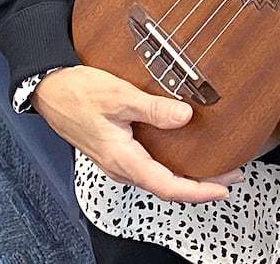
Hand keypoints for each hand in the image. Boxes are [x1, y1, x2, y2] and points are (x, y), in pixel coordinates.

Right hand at [32, 66, 241, 202]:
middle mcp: (120, 166)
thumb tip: (184, 117)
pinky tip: (182, 153)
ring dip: (186, 177)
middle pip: (166, 186)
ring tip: (213, 167)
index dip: (198, 191)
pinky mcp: (115, 151)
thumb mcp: (118, 95)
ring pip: (157, 178)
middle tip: (230, 177)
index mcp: (122, 158)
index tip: (223, 189)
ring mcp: (117, 161)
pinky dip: (170, 166)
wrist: (49, 88)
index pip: (167, 186)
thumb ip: (152, 108)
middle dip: (200, 186)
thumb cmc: (77, 92)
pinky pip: (148, 167)